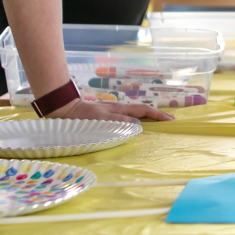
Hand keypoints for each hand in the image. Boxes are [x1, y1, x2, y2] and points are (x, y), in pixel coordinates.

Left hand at [49, 97, 173, 122]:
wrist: (63, 110)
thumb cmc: (80, 116)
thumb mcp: (99, 119)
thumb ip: (117, 121)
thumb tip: (137, 124)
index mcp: (120, 109)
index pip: (144, 111)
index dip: (158, 115)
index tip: (171, 120)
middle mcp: (119, 109)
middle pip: (142, 111)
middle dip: (157, 115)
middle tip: (169, 121)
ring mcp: (113, 112)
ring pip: (135, 114)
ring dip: (148, 118)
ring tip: (158, 124)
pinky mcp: (107, 116)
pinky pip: (127, 118)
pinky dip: (136, 120)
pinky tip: (136, 125)